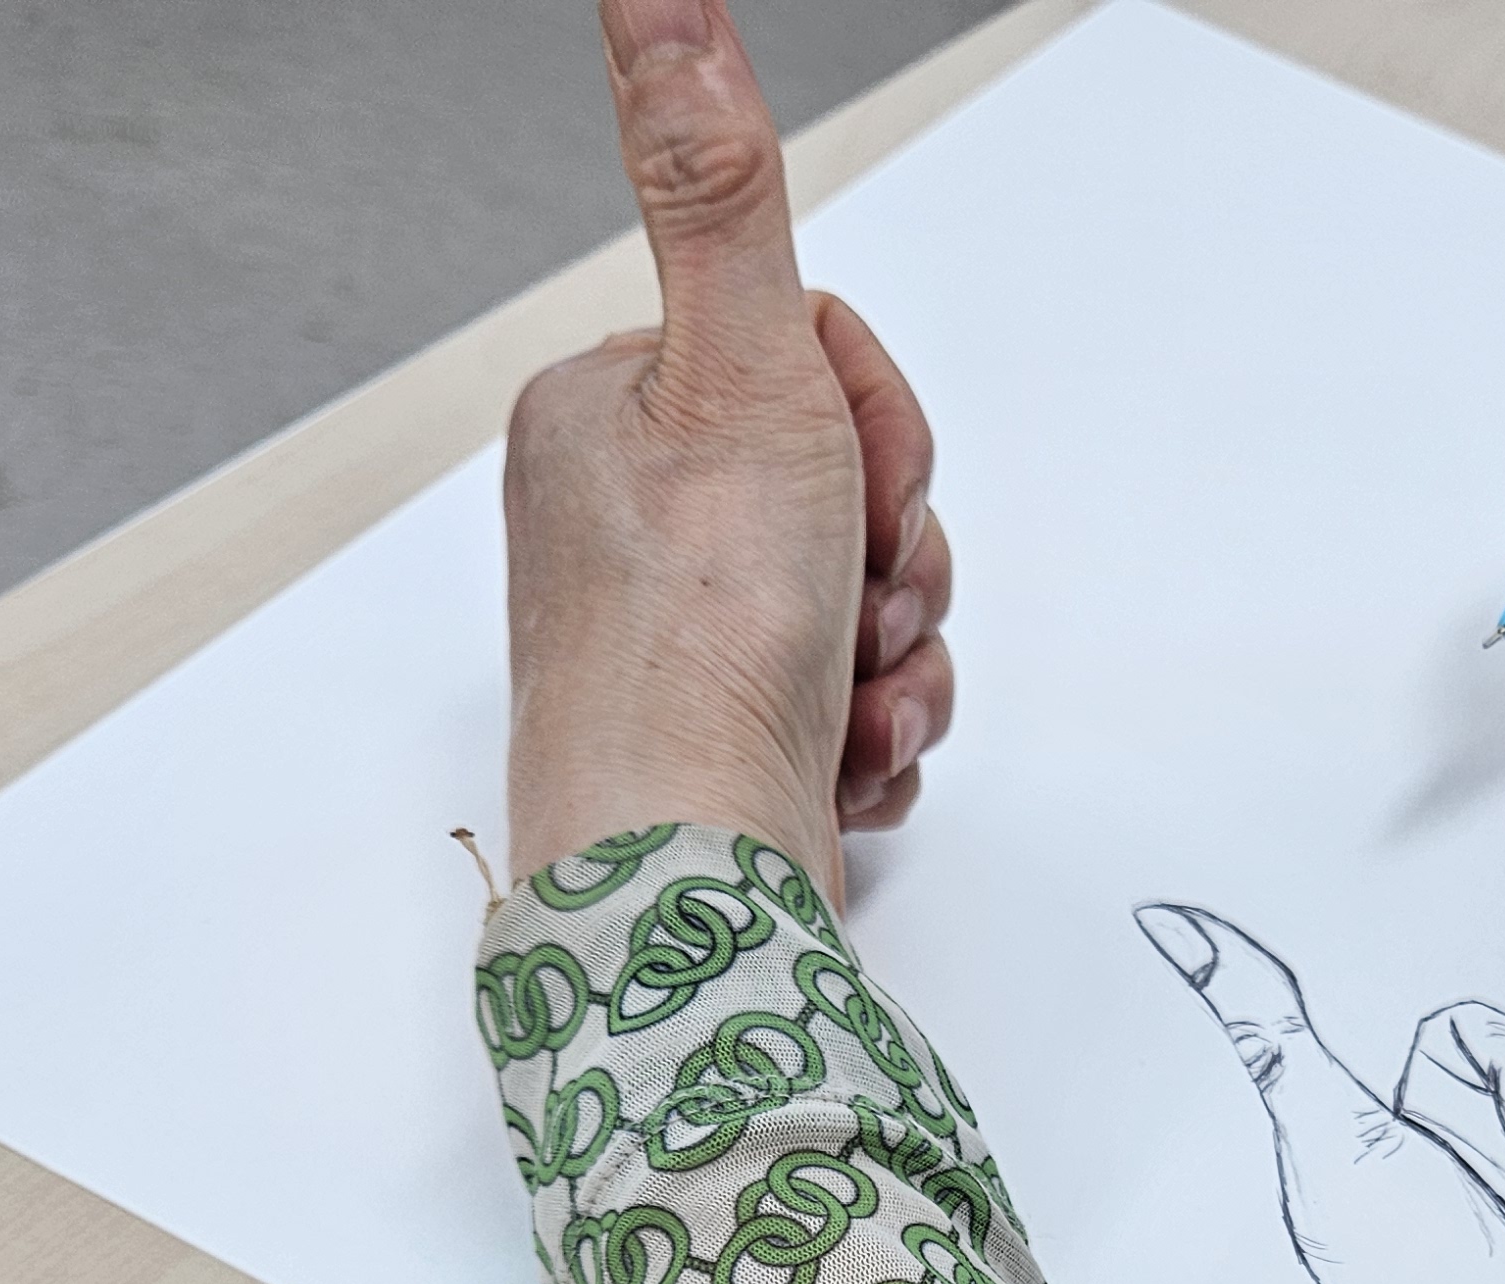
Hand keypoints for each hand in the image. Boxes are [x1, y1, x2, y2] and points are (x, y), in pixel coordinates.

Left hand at [503, 0, 956, 893]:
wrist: (692, 878)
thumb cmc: (696, 650)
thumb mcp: (740, 373)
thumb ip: (717, 184)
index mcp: (605, 416)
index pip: (806, 356)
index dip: (870, 426)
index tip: (847, 489)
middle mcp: (625, 521)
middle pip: (847, 478)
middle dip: (892, 555)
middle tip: (853, 601)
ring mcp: (676, 637)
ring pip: (867, 595)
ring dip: (900, 653)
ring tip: (850, 694)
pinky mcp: (724, 738)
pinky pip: (858, 699)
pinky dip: (877, 731)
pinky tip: (840, 758)